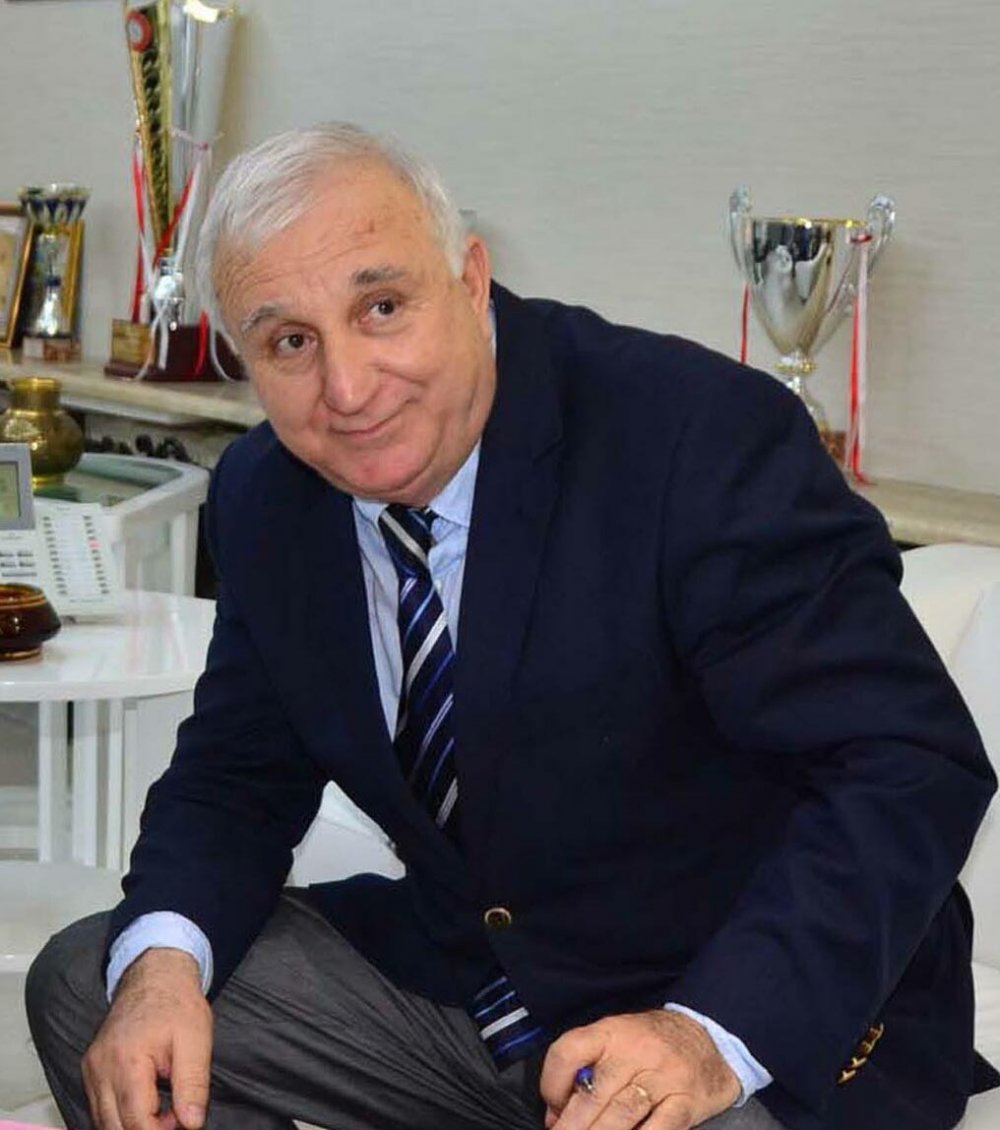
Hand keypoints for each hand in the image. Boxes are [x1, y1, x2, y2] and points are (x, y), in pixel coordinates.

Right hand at [82, 948, 212, 1129]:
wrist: (155, 974)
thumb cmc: (177, 1004)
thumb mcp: (197, 1040)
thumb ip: (193, 1084)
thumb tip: (192, 1124)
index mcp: (127, 1061)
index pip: (136, 1122)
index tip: (183, 1121)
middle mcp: (100, 1068)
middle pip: (114, 1127)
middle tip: (175, 1116)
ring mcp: (92, 1069)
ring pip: (103, 1121)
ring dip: (132, 1124)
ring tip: (163, 1108)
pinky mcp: (91, 1069)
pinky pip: (100, 1106)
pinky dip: (120, 1114)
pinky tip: (145, 1102)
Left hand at [540, 1009, 740, 1129]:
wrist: (710, 1037)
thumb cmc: (652, 1043)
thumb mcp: (618, 1038)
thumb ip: (588, 1068)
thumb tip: (557, 1113)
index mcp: (612, 1032)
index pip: (570, 1051)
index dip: (553, 1082)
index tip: (552, 1106)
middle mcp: (636, 1052)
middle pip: (595, 1093)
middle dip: (572, 1125)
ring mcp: (663, 1077)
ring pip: (622, 1114)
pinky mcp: (685, 1102)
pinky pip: (659, 1129)